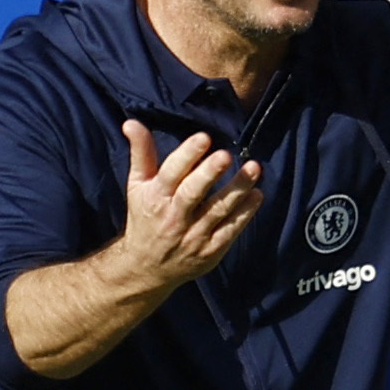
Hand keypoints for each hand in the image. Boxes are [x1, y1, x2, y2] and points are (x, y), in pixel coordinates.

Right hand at [108, 120, 261, 293]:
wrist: (146, 267)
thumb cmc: (145, 217)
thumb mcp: (138, 185)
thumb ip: (141, 152)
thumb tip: (132, 122)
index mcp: (156, 197)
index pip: (171, 173)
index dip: (187, 155)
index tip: (203, 138)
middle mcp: (174, 216)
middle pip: (192, 193)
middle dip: (209, 173)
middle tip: (226, 155)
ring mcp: (193, 236)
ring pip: (217, 210)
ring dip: (237, 189)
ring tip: (254, 168)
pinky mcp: (210, 251)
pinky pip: (230, 231)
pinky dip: (245, 214)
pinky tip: (257, 195)